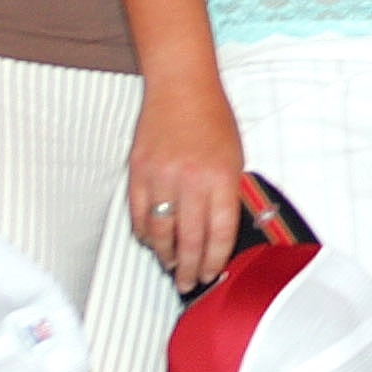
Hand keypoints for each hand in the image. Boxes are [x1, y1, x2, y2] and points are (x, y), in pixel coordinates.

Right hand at [129, 73, 247, 290]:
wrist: (181, 88)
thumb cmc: (212, 120)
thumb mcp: (234, 156)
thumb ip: (228, 193)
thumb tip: (221, 232)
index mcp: (221, 176)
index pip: (220, 232)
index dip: (215, 259)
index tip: (213, 273)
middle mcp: (191, 180)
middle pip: (189, 239)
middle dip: (190, 269)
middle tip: (190, 283)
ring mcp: (161, 178)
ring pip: (160, 233)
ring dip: (166, 255)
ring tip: (172, 265)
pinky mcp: (138, 174)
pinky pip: (138, 216)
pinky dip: (145, 234)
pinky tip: (153, 241)